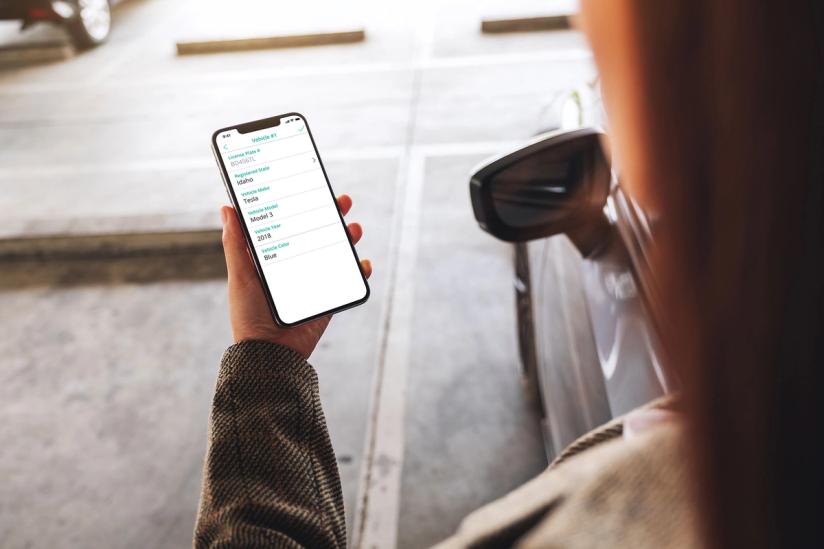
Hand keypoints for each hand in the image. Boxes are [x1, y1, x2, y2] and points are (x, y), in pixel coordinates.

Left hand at [220, 195, 371, 358]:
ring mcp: (314, 282)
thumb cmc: (249, 315)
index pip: (292, 224)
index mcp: (275, 257)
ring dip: (349, 238)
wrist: (269, 355)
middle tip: (342, 200)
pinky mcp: (328, 300)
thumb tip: (227, 207)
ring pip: (337, 253)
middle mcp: (296, 266)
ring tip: (354, 229)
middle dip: (333, 215)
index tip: (313, 185)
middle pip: (318, 234)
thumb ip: (236, 243)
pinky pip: (349, 282)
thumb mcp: (240, 275)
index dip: (303, 204)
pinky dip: (360, 272)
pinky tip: (362, 264)